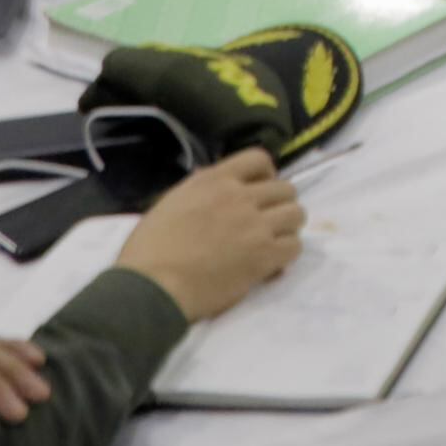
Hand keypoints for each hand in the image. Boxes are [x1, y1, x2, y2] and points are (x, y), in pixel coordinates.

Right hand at [112, 150, 305, 322]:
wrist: (152, 286)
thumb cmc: (149, 250)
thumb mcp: (172, 202)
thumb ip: (202, 191)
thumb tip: (221, 186)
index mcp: (214, 179)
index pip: (258, 158)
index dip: (266, 175)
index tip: (261, 191)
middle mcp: (240, 196)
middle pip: (285, 188)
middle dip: (279, 204)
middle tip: (267, 222)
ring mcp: (255, 224)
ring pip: (296, 214)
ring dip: (288, 227)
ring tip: (274, 242)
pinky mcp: (264, 255)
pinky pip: (295, 246)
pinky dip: (287, 254)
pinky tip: (272, 263)